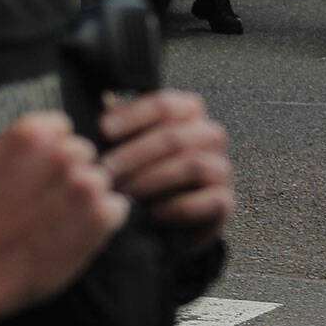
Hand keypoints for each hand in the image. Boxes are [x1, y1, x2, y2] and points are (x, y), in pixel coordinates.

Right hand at [0, 98, 128, 325]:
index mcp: (33, 133)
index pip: (61, 128)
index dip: (47, 153)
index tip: (29, 175)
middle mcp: (64, 153)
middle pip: (83, 154)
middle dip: (66, 174)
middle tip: (39, 200)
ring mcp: (86, 184)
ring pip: (101, 180)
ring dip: (85, 198)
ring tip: (54, 217)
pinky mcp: (102, 216)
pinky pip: (118, 207)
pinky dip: (103, 221)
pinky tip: (73, 230)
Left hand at [100, 90, 234, 251]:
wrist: (166, 222)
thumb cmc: (144, 173)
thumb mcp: (130, 145)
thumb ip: (119, 127)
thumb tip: (101, 111)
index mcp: (190, 113)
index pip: (164, 104)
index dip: (133, 115)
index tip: (103, 130)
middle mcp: (211, 135)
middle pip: (175, 136)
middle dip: (135, 155)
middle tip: (105, 172)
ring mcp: (221, 168)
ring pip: (192, 165)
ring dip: (152, 180)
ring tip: (124, 194)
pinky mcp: (225, 200)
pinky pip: (208, 200)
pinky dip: (177, 207)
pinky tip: (151, 213)